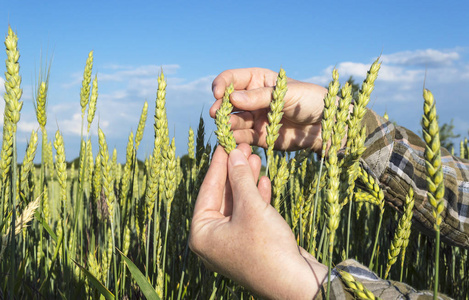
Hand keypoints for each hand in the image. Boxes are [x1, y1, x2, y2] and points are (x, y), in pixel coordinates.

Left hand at [189, 143, 326, 298]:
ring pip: (238, 204)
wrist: (297, 283)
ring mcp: (232, 243)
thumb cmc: (267, 247)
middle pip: (223, 196)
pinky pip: (249, 215)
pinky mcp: (250, 244)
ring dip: (247, 182)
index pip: (207, 191)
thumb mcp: (251, 207)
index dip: (218, 165)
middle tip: (243, 147)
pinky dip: (256, 198)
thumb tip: (233, 153)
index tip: (224, 144)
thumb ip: (240, 178)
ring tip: (255, 158)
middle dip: (235, 171)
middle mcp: (213, 240)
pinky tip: (264, 181)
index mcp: (202, 234)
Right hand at [210, 68, 329, 152]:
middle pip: (229, 102)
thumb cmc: (311, 100)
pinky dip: (235, 139)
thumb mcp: (287, 93)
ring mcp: (255, 118)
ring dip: (227, 124)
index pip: (233, 78)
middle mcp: (252, 99)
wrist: (327, 125)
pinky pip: (242, 138)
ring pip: (234, 121)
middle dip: (221, 107)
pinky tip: (231, 140)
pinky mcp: (259, 137)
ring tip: (224, 128)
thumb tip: (232, 98)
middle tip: (218, 114)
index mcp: (259, 80)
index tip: (218, 93)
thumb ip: (260, 97)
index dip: (222, 84)